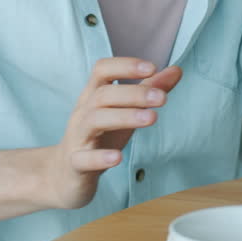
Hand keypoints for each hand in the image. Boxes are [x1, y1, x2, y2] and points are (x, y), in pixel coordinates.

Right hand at [41, 57, 182, 209]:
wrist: (65, 175)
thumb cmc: (100, 137)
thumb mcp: (125, 112)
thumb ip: (148, 90)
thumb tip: (176, 70)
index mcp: (94, 95)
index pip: (102, 69)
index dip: (125, 65)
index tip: (152, 67)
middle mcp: (83, 112)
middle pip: (103, 94)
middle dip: (134, 93)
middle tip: (162, 98)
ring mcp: (78, 138)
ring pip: (94, 120)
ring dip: (124, 117)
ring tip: (152, 118)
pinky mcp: (75, 164)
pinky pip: (84, 159)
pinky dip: (100, 158)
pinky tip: (118, 157)